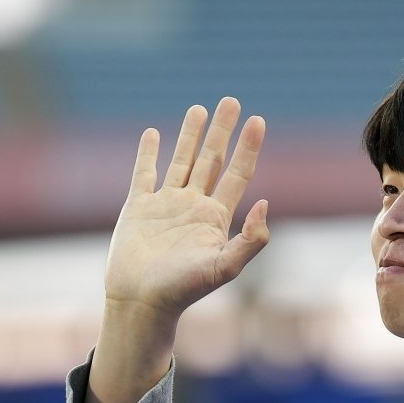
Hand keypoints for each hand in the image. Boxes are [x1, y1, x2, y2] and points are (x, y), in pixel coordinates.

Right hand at [105, 96, 268, 319]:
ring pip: (181, 161)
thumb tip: (265, 204)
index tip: (258, 121)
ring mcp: (165, 205)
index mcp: (216, 218)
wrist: (142, 301)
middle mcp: (193, 207)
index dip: (249, 148)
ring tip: (199, 108)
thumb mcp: (224, 267)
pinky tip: (154, 133)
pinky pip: (144, 173)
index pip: (237, 174)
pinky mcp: (138, 208)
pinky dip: (148, 152)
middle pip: (212, 160)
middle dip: (222, 131)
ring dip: (191, 135)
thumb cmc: (183, 290)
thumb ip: (250, 240)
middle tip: (231, 101)